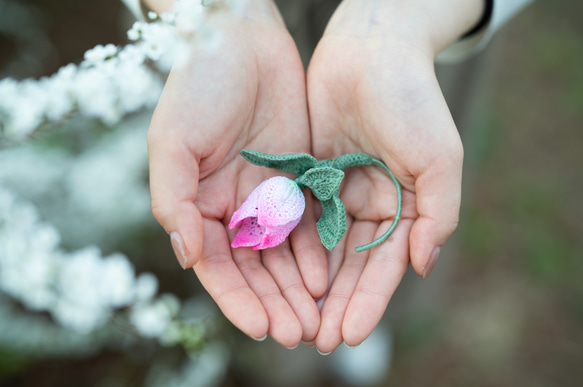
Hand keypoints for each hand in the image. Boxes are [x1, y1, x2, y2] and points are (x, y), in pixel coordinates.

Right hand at [147, 1, 326, 347]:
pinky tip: (328, 276)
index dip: (238, 299)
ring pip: (284, 254)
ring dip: (299, 287)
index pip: (219, 265)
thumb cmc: (199, 86)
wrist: (241, 40)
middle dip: (275, 302)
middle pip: (255, 268)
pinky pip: (308, 223)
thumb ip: (174, 201)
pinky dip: (316, 252)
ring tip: (318, 317)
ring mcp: (267, 194)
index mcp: (199, 205)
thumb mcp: (172, 142)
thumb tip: (188, 256)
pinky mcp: (298, 177)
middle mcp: (233, 207)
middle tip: (300, 333)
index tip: (263, 327)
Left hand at [307, 0, 482, 352]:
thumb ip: (438, 214)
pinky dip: (290, 249)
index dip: (369, 302)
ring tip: (295, 322)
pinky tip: (277, 277)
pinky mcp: (309, 176)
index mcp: (405, 207)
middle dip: (335, 304)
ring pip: (322, 250)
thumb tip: (423, 266)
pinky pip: (298, 219)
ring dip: (310, 287)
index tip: (351, 335)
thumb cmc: (411, 100)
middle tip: (318, 342)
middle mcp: (370, 205)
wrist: (369, 50)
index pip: (385, 267)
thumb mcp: (438, 157)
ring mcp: (337, 192)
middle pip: (351, 266)